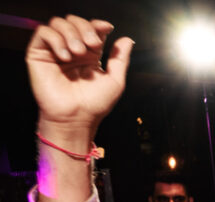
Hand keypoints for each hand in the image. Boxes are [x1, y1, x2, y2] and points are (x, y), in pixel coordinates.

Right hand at [27, 16, 132, 132]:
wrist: (77, 119)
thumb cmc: (95, 104)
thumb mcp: (115, 81)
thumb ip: (120, 60)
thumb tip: (127, 40)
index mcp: (89, 54)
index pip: (91, 28)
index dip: (98, 24)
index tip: (107, 28)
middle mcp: (72, 50)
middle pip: (74, 22)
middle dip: (85, 27)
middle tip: (92, 44)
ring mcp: (55, 52)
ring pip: (58, 23)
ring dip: (71, 33)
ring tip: (78, 52)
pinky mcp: (39, 55)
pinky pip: (43, 33)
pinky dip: (56, 39)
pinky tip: (65, 56)